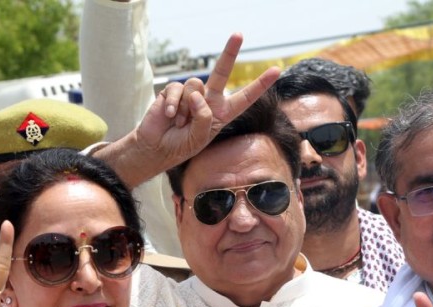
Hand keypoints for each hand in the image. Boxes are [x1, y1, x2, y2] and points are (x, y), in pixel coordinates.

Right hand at [133, 33, 279, 172]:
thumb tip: (198, 94)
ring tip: (180, 122)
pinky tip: (169, 116)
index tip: (276, 70)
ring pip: (195, 86)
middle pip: (222, 73)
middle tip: (238, 34)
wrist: (156, 147)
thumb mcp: (198, 139)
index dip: (259, 84)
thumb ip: (203, 118)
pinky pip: (178, 90)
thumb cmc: (180, 146)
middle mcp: (209, 100)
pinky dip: (174, 105)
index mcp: (221, 114)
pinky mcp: (174, 91)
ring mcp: (192, 94)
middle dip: (230, 52)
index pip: (244, 98)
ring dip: (187, 108)